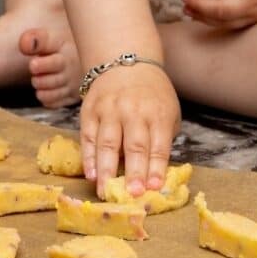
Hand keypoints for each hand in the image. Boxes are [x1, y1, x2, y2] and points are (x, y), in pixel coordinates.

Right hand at [80, 63, 180, 198]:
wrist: (124, 61)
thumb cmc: (151, 95)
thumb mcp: (168, 111)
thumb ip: (163, 139)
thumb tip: (156, 176)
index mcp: (158, 113)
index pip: (158, 145)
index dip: (156, 168)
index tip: (155, 188)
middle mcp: (134, 111)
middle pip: (134, 146)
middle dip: (134, 172)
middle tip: (132, 195)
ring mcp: (110, 110)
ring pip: (108, 143)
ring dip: (107, 170)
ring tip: (106, 192)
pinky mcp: (90, 111)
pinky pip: (88, 137)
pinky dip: (89, 157)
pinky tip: (91, 175)